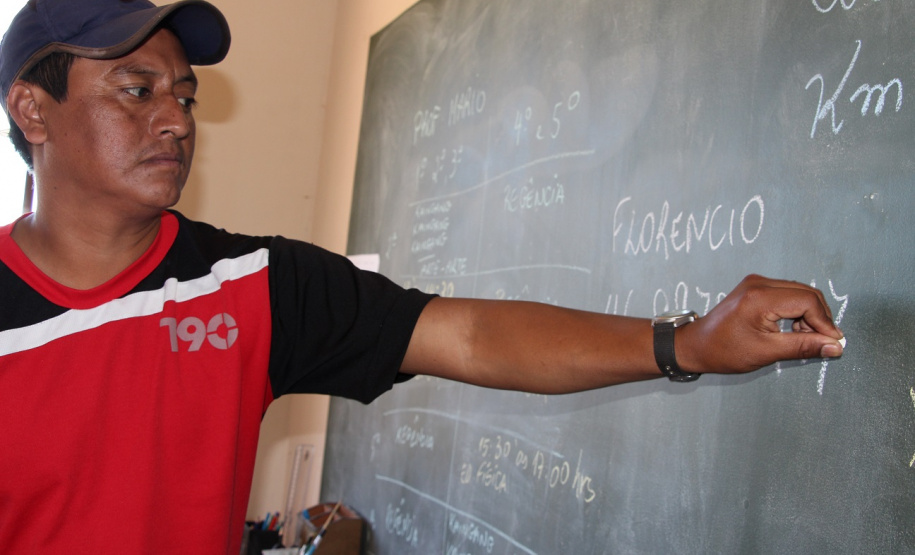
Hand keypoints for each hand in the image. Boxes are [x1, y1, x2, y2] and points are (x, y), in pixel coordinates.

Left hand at [677, 274, 844, 373]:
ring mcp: (757, 283)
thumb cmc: (724, 350)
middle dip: (818, 318)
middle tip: (819, 342)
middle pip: (807, 293)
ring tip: (801, 338)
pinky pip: (788, 294)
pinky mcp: (756, 287)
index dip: (824, 322)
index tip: (833, 343)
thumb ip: (803, 347)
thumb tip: (835, 346)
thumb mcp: (766, 352)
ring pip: (800, 293)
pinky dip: (797, 310)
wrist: (696, 344)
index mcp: (760, 297)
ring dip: (809, 315)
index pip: (808, 301)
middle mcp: (759, 283)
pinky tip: (791, 329)